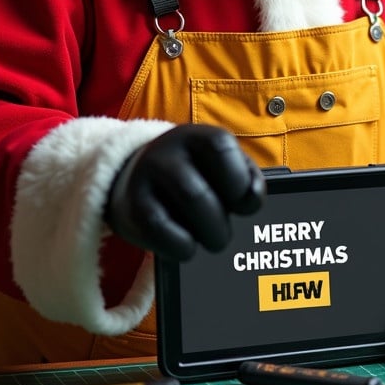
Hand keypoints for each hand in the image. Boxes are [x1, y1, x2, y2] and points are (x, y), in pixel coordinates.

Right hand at [104, 123, 264, 259]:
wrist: (135, 180)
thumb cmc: (192, 176)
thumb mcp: (218, 166)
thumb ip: (244, 177)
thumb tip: (252, 198)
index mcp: (195, 136)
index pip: (221, 146)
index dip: (240, 178)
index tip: (244, 203)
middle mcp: (166, 151)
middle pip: (202, 188)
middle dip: (221, 221)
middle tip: (223, 233)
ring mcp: (144, 176)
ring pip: (187, 203)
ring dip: (210, 233)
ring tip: (213, 240)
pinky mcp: (131, 207)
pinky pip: (160, 230)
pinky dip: (182, 246)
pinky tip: (187, 247)